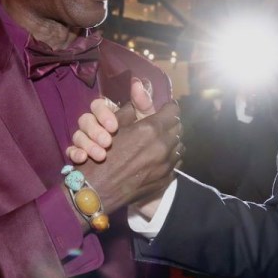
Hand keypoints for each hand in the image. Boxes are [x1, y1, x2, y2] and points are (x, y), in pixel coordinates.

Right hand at [67, 77, 157, 163]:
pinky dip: (75, 154)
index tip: (114, 126)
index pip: (98, 106)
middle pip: (85, 120)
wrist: (132, 174)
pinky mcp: (78, 156)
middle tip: (108, 142)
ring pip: (78, 136)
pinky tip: (83, 159)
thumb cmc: (141, 143)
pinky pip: (70, 152)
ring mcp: (84, 141)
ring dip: (88, 144)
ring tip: (101, 155)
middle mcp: (94, 126)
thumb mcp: (146, 123)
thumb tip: (138, 82)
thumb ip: (142, 104)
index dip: (103, 114)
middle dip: (95, 130)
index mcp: (107, 116)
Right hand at [75, 98, 182, 215]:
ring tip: (159, 141)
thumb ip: (132, 106)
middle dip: (170, 124)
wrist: (97, 191)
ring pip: (179, 146)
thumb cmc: (102, 155)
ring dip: (172, 140)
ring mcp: (166, 165)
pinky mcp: (166, 179)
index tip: (162, 109)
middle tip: (160, 124)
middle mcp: (163, 146)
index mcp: (151, 130)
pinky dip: (169, 156)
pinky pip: (176, 162)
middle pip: (178, 128)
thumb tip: (141, 86)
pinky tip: (158, 157)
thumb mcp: (115, 125)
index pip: (173, 111)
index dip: (167, 108)